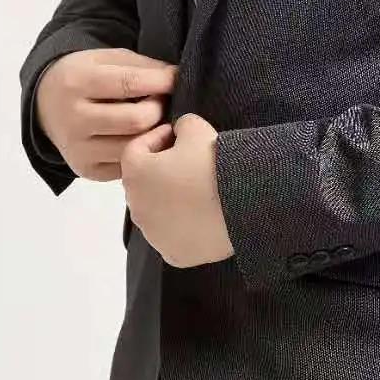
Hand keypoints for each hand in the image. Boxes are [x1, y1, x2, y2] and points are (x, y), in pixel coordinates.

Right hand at [35, 49, 178, 182]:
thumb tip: (175, 77)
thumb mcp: (105, 59)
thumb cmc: (84, 77)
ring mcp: (78, 149)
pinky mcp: (86, 170)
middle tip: (162, 102)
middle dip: (159, 109)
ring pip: (135, 147)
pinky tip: (142, 138)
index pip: (129, 83)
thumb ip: (140, 66)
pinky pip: (128, 165)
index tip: (177, 78)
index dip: (160, 81)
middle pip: (136, 120)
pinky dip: (141, 152)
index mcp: (77, 82)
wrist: (45, 104)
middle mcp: (75, 119)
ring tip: (156, 121)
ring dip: (155, 133)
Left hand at [121, 111, 234, 267]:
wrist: (244, 202)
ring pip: (156, 213)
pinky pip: (172, 236)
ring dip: (170, 200)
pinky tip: (202, 215)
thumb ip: (181, 124)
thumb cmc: (214, 163)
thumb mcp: (197, 127)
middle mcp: (136, 208)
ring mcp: (153, 235)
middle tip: (189, 162)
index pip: (136, 150)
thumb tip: (180, 131)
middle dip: (161, 171)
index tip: (176, 134)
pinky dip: (182, 226)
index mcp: (135, 174)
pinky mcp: (173, 255)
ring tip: (199, 190)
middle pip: (144, 184)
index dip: (156, 138)